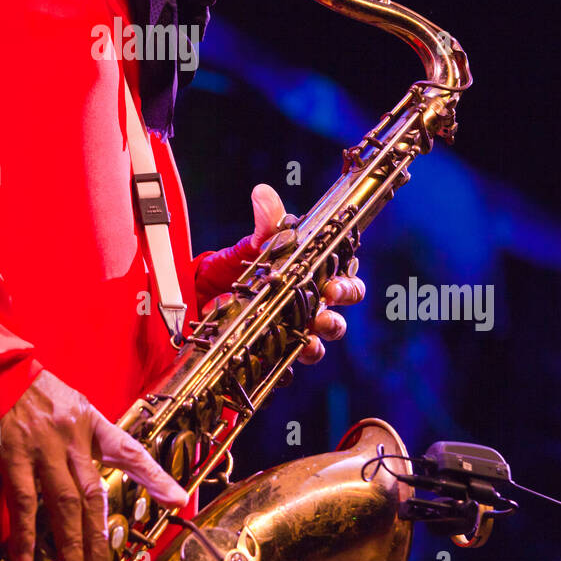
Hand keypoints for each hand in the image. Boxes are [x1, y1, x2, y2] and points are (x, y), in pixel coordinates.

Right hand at [0, 370, 187, 560]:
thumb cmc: (33, 391)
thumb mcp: (71, 404)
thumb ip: (88, 436)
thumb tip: (100, 468)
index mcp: (91, 423)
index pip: (129, 451)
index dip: (155, 476)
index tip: (178, 500)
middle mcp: (72, 437)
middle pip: (94, 496)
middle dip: (99, 540)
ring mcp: (44, 447)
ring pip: (64, 504)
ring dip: (70, 546)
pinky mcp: (13, 455)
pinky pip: (22, 500)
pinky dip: (26, 532)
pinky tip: (27, 558)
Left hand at [250, 183, 364, 364]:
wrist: (212, 290)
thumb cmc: (249, 263)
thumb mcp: (256, 243)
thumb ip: (267, 223)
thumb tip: (263, 193)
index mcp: (317, 276)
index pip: (347, 279)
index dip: (348, 283)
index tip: (334, 284)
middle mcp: (313, 306)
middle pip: (338, 318)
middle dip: (336, 317)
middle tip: (321, 315)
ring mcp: (296, 330)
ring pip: (318, 343)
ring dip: (317, 344)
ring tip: (307, 342)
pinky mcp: (274, 351)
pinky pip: (286, 366)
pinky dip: (285, 368)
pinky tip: (279, 366)